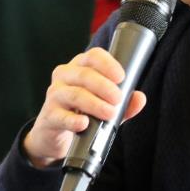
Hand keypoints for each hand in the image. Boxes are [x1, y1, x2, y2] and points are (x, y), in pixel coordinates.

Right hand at [24, 47, 146, 167]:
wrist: (56, 134)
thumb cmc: (82, 112)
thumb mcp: (106, 105)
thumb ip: (124, 103)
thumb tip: (140, 98)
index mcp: (80, 67)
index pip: (93, 56)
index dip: (108, 64)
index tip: (121, 77)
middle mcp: (65, 76)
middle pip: (84, 74)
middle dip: (104, 86)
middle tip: (118, 99)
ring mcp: (55, 95)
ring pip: (75, 94)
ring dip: (94, 104)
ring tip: (109, 113)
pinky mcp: (49, 115)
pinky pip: (60, 116)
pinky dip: (73, 120)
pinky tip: (83, 123)